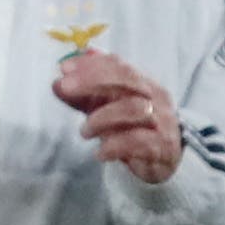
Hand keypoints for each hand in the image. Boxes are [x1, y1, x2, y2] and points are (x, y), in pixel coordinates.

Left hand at [53, 46, 181, 183]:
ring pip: (134, 109)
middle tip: (65, 87)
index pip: (119, 65)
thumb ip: (85, 96)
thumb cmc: (134, 129)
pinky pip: (140, 142)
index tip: (64, 68)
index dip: (91, 64)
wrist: (166, 159)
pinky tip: (100, 153)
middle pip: (128, 79)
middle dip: (93, 80)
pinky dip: (116, 146)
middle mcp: (155, 97)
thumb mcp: (108, 109)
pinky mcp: (162, 147)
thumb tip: (57, 83)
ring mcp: (161, 121)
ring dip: (103, 117)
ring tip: (84, 131)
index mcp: (143, 83)